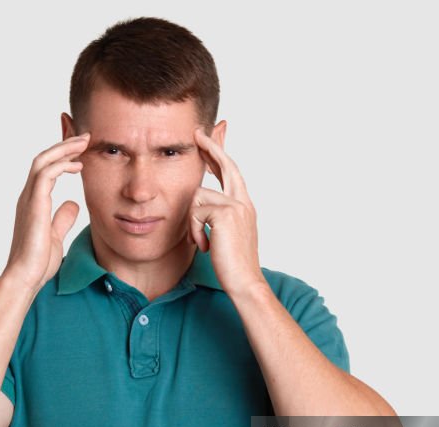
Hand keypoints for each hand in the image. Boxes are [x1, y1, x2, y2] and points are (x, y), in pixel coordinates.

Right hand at [3, 133, 88, 292]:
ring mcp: (28, 199)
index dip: (62, 155)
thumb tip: (73, 204)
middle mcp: (28, 196)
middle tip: (85, 137)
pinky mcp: (34, 205)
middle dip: (64, 145)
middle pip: (43, 159)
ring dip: (64, 149)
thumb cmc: (38, 261)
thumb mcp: (56, 235)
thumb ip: (62, 218)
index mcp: (33, 202)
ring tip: (83, 143)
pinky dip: (61, 165)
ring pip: (42, 161)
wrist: (25, 277)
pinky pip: (45, 174)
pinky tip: (78, 165)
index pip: (45, 169)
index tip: (81, 150)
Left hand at [187, 128, 266, 296]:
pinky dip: (195, 231)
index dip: (221, 153)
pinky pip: (195, 212)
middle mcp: (243, 201)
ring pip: (198, 196)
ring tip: (203, 243)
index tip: (213, 135)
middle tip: (196, 133)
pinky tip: (205, 247)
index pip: (232, 172)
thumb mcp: (225, 236)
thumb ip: (218, 217)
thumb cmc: (233, 265)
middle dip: (211, 146)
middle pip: (226, 164)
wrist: (245, 282)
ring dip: (193, 222)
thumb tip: (202, 207)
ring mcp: (236, 206)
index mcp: (244, 205)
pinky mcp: (225, 213)